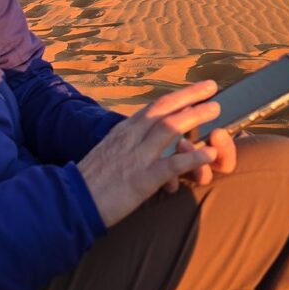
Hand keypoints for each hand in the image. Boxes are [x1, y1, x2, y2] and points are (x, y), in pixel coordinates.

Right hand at [77, 81, 236, 227]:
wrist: (72, 200)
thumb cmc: (90, 180)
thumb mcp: (108, 151)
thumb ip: (127, 142)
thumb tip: (143, 138)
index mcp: (124, 131)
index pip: (154, 107)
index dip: (178, 96)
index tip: (197, 89)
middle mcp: (131, 137)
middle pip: (164, 110)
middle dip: (190, 97)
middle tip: (212, 89)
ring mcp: (137, 157)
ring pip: (170, 129)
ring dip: (195, 117)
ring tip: (216, 110)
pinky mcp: (142, 179)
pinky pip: (172, 165)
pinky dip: (193, 157)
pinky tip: (209, 153)